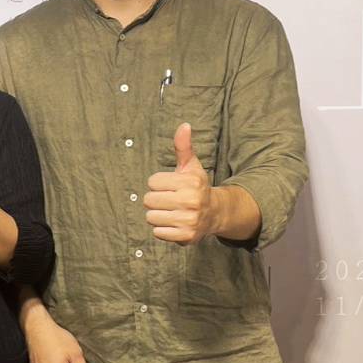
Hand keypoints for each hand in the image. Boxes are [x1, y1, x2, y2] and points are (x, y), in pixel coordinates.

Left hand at [144, 123, 215, 244]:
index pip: (152, 182)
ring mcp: (189, 220)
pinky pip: (157, 232)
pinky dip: (162, 229)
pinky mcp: (185, 236)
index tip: (171, 186)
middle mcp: (191, 201)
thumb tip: (184, 125)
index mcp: (191, 182)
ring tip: (172, 212)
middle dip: (156, 200)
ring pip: (151, 217)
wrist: (215, 214)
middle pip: (148, 200)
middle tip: (170, 200)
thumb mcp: (191, 166)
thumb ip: (183, 147)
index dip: (159, 184)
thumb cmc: (196, 187)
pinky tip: (174, 223)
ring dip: (157, 215)